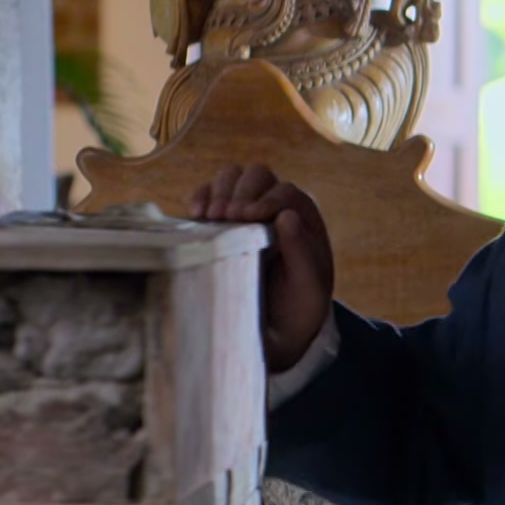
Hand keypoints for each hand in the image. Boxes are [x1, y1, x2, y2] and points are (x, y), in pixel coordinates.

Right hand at [192, 165, 334, 371]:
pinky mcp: (221, 221)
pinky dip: (200, 196)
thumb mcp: (309, 286)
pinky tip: (195, 213)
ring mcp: (246, 211)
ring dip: (218, 189)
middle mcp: (275, 208)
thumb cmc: (298, 306)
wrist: (277, 329)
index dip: (265, 198)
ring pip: (232, 177)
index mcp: (303, 220)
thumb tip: (288, 216)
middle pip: (257, 175)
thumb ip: (303, 253)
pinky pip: (209, 193)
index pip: (284, 192)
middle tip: (224, 215)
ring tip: (210, 216)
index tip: (246, 216)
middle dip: (239, 190)